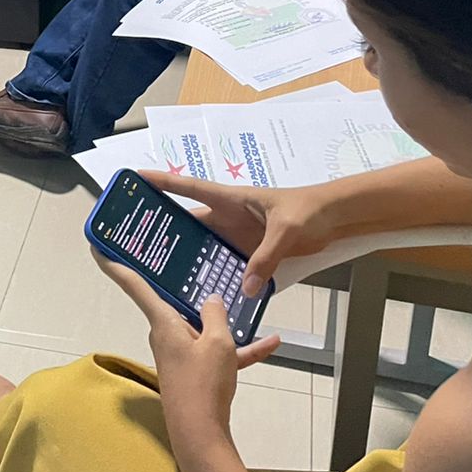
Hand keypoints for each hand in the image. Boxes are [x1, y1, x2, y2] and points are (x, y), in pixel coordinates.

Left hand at [96, 252, 280, 438]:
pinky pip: (218, 353)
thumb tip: (211, 299)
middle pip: (173, 304)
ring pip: (201, 329)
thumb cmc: (204, 384)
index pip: (134, 285)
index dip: (114, 264)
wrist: (201, 435)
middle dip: (182, 287)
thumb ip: (215, 315)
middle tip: (189, 259)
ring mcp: (180, 354)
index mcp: (164, 322)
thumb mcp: (218, 342)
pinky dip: (241, 349)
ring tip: (247, 305)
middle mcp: (166, 335)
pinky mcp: (194, 372)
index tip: (96, 246)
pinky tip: (271, 343)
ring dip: (223, 323)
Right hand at [141, 170, 340, 296]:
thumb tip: (245, 287)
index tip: (136, 179)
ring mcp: (239, 236)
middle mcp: (229, 216)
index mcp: (232, 198)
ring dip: (190, 258)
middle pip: (191, 223)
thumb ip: (265, 257)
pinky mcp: (252, 252)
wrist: (335, 218)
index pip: (190, 187)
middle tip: (140, 244)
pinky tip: (205, 292)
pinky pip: (228, 265)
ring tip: (165, 275)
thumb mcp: (286, 230)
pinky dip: (217, 276)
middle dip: (167, 230)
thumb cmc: (310, 211)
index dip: (163, 183)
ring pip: (206, 247)